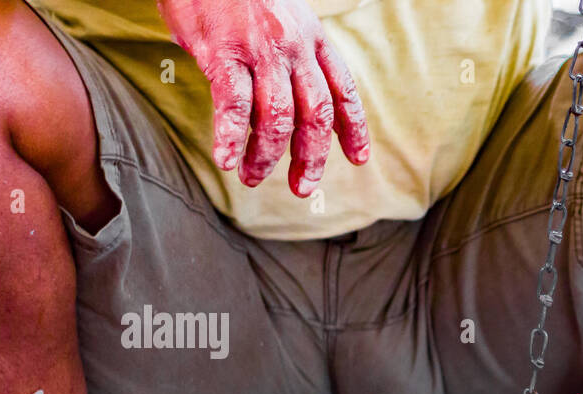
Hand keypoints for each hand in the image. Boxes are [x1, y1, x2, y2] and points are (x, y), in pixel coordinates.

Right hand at [157, 0, 369, 196]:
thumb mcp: (280, 15)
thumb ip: (289, 56)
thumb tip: (287, 99)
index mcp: (312, 38)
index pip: (343, 90)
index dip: (353, 128)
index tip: (359, 159)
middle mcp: (293, 47)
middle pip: (315, 115)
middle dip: (311, 157)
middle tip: (302, 188)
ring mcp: (260, 50)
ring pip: (276, 118)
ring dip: (266, 156)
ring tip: (252, 177)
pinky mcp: (223, 52)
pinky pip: (233, 104)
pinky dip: (231, 136)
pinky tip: (226, 159)